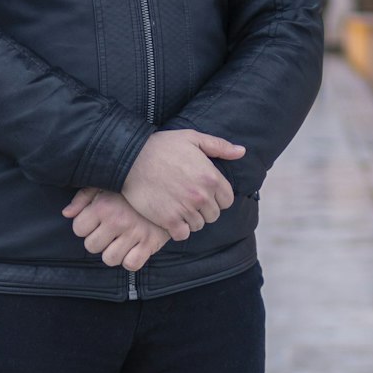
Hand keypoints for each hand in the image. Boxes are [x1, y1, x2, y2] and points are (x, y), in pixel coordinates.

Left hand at [63, 188, 169, 270]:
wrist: (167, 189)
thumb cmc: (130, 190)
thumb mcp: (103, 186)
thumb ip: (82, 198)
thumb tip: (67, 214)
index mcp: (102, 205)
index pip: (78, 228)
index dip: (85, 226)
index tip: (96, 221)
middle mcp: (117, 220)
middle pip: (91, 246)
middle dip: (98, 240)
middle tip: (109, 232)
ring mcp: (134, 233)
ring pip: (109, 259)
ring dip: (113, 253)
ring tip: (120, 241)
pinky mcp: (150, 243)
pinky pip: (131, 265)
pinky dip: (130, 260)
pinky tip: (132, 249)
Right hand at [121, 129, 244, 238]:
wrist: (130, 158)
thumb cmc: (161, 146)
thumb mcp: (192, 138)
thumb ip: (219, 146)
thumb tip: (241, 152)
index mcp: (211, 177)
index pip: (227, 200)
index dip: (216, 198)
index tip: (203, 193)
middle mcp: (201, 196)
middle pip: (213, 215)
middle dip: (204, 210)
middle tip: (188, 200)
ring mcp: (185, 209)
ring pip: (198, 225)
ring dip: (190, 219)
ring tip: (178, 207)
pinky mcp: (168, 220)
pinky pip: (182, 234)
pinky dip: (177, 229)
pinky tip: (170, 218)